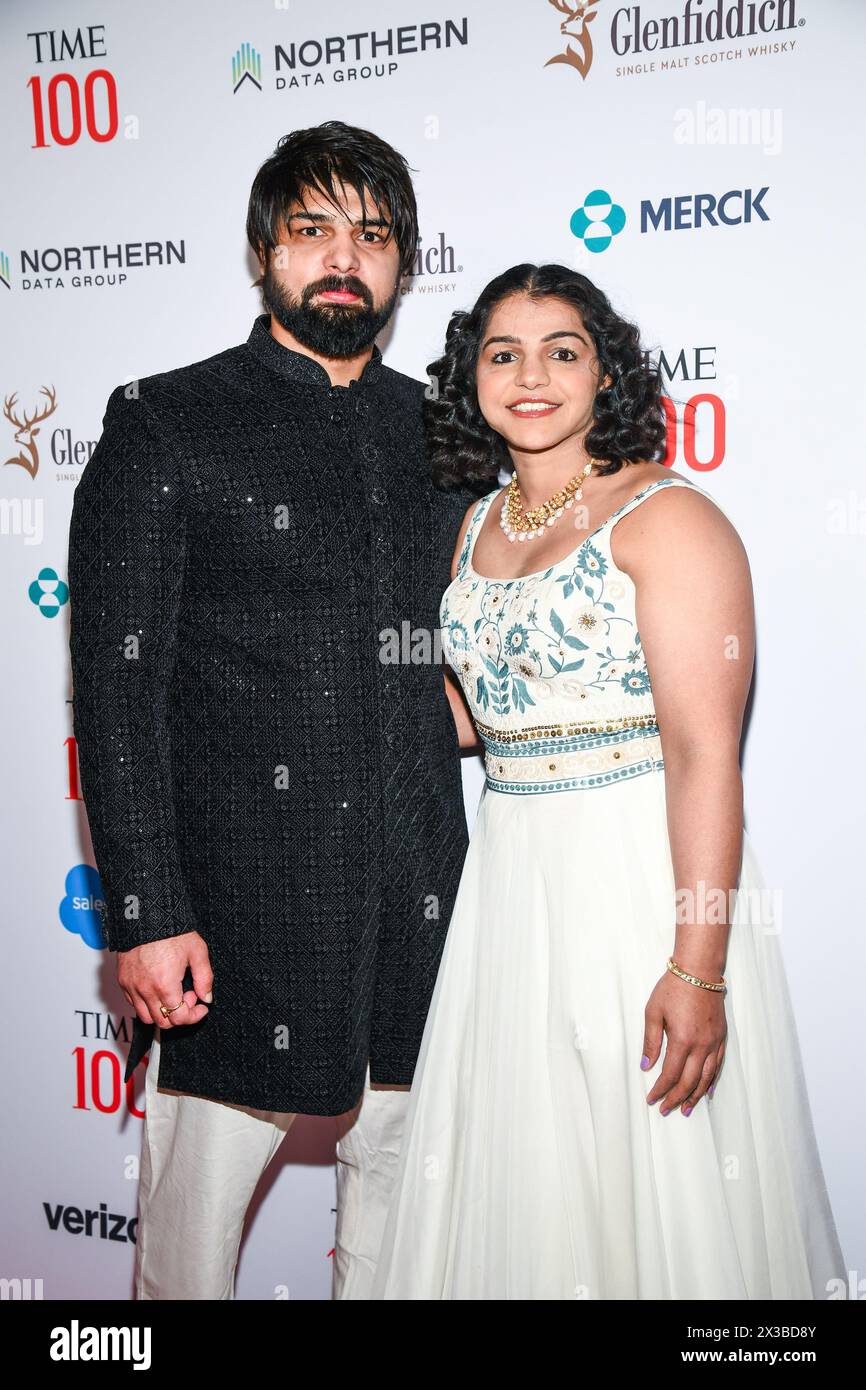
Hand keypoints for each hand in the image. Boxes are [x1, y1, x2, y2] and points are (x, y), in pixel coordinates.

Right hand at [117, 930, 212, 1029]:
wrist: (147, 914)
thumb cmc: (172, 930)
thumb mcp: (197, 951)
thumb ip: (205, 978)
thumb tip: (206, 997)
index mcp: (165, 985)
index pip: (179, 1018)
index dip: (194, 1015)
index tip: (200, 1004)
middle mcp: (145, 990)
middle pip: (162, 1022)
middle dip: (179, 1014)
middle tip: (188, 995)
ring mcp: (131, 987)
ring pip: (145, 1017)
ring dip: (162, 1012)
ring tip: (172, 992)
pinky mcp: (122, 981)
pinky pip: (133, 1003)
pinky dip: (146, 1003)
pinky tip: (158, 987)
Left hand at [641, 969, 726, 1115]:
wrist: (699, 970)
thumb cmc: (673, 988)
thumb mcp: (653, 1012)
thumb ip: (650, 1041)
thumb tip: (646, 1065)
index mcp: (682, 1040)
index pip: (671, 1074)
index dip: (661, 1090)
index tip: (652, 1099)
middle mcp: (702, 1045)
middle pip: (690, 1081)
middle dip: (677, 1098)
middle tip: (666, 1110)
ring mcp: (714, 1042)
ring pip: (706, 1077)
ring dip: (696, 1095)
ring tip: (686, 1108)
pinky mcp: (721, 1037)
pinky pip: (718, 1065)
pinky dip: (712, 1080)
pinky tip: (707, 1090)